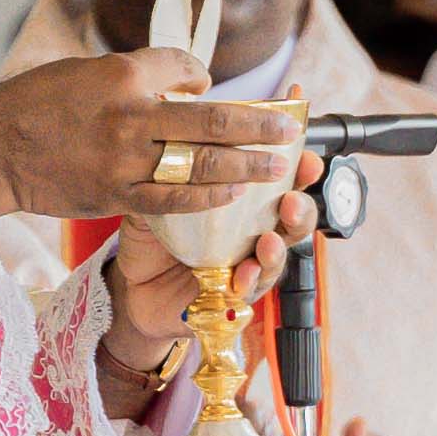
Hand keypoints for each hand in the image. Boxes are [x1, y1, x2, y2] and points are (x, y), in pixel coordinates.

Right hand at [0, 49, 299, 225]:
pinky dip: (206, 197)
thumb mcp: (82, 70)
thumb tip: (184, 83)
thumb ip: (134, 76)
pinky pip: (172, 199)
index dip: (203, 76)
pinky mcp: (114, 194)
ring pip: (199, 163)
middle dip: (257, 124)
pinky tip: (231, 194)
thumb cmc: (31, 105)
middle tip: (289, 127)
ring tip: (277, 165)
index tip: (207, 85)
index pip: (184, 66)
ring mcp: (123, 159)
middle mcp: (129, 115)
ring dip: (245, 165)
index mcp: (121, 73)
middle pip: (209, 119)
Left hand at [105, 164, 321, 373]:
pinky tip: (245, 273)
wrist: (130, 285)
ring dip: (278, 249)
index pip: (277, 184)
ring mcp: (243, 264)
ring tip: (270, 242)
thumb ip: (177, 174)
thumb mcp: (160, 197)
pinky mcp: (231, 294)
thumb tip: (187, 141)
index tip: (306, 161)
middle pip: (291, 221)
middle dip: (300, 210)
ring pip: (276, 257)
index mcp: (240, 204)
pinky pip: (249, 289)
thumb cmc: (152, 238)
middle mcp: (250, 233)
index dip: (299, 173)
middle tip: (291, 202)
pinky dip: (250, 280)